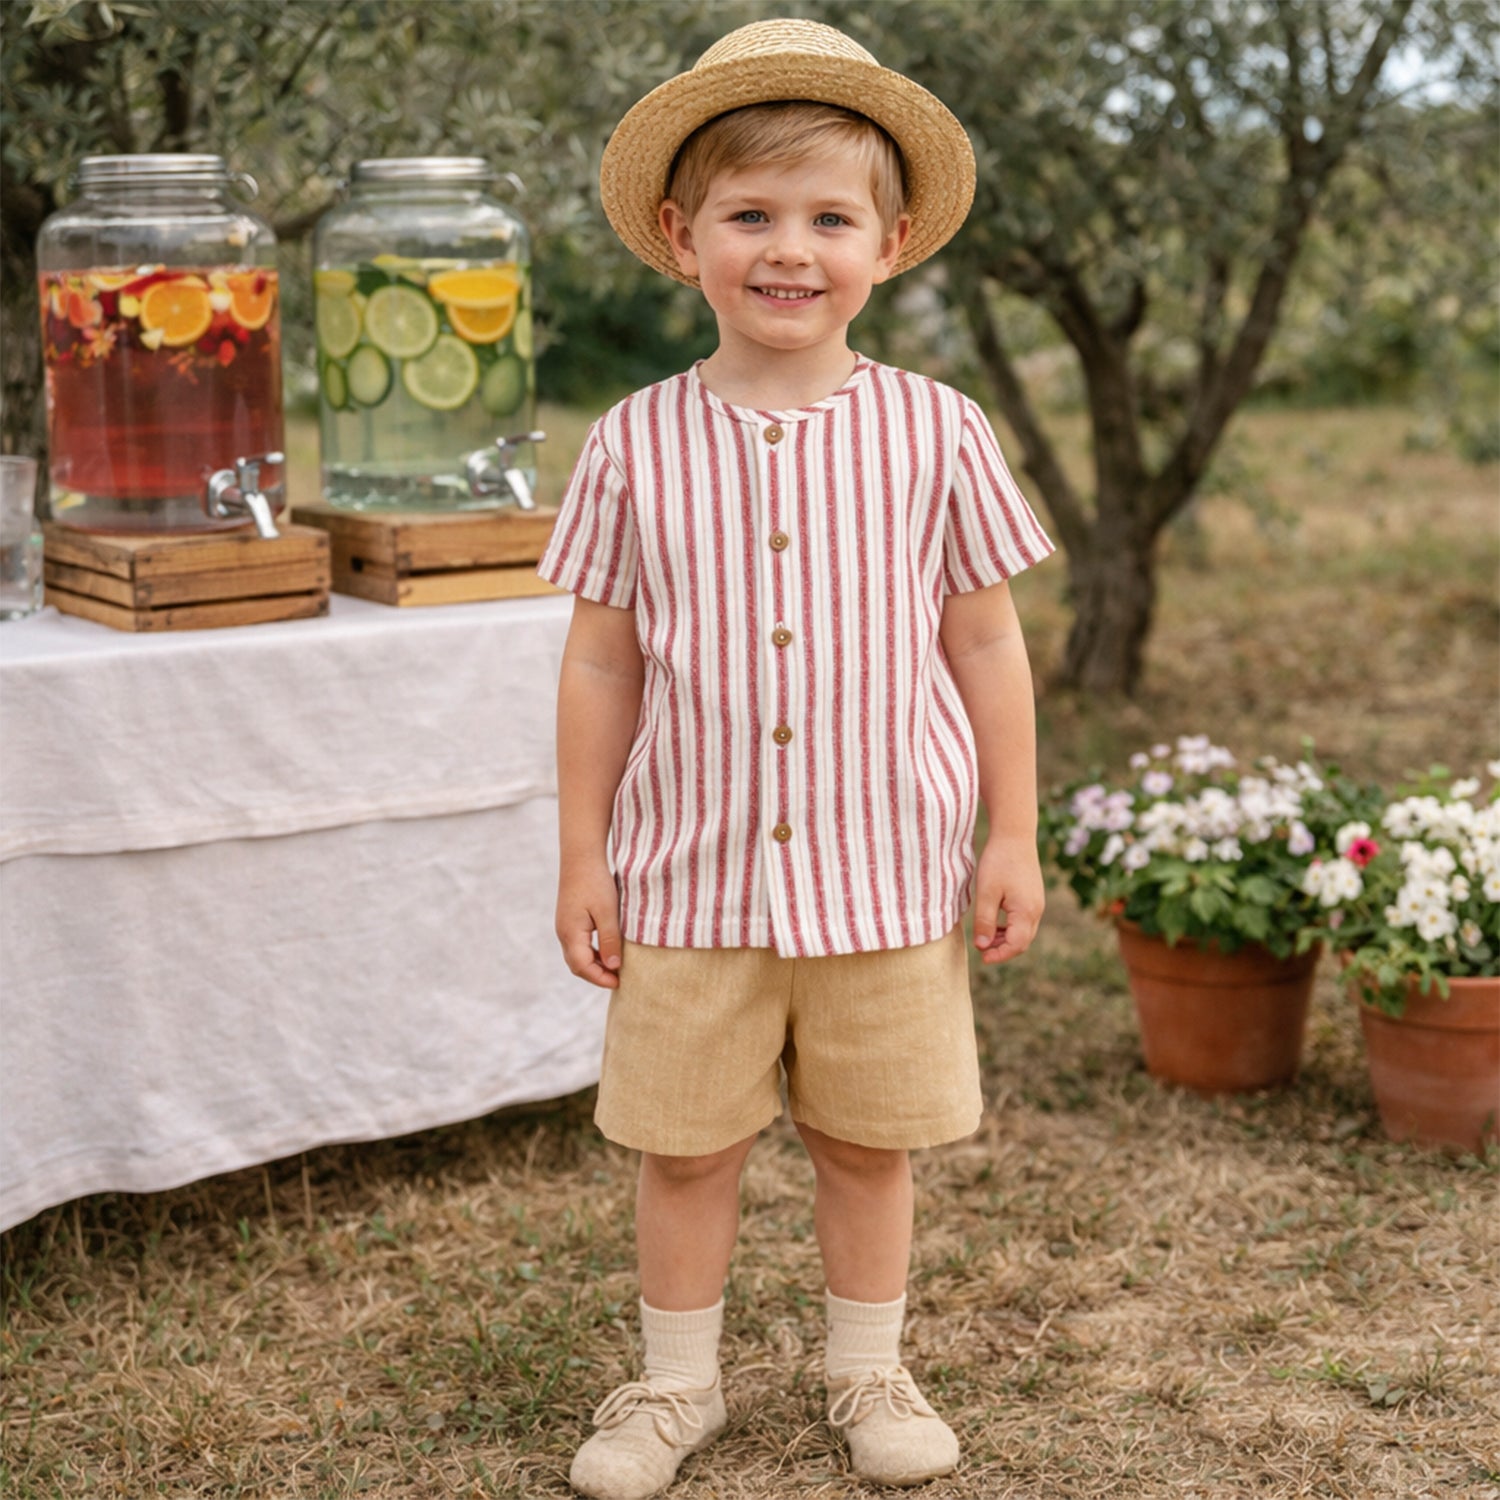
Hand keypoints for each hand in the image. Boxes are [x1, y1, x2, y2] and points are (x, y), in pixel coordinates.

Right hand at [556, 857, 623, 988]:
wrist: (581, 857)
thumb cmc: (595, 882)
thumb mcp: (607, 912)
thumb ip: (610, 940)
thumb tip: (614, 967)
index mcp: (570, 933)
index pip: (582, 967)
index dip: (600, 978)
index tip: (620, 982)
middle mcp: (563, 933)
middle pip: (577, 966)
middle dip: (597, 976)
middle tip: (619, 979)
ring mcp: (564, 927)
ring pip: (577, 956)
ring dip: (594, 965)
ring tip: (616, 968)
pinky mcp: (569, 921)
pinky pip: (578, 946)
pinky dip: (592, 954)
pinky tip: (607, 951)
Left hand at [972, 835, 1044, 964]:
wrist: (1015, 835)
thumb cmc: (999, 861)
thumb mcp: (986, 892)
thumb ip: (984, 921)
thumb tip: (983, 946)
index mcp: (1026, 911)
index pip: (1016, 945)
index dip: (999, 955)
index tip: (982, 957)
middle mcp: (1036, 910)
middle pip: (1022, 942)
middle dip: (1002, 949)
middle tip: (981, 949)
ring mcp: (1037, 903)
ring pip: (1024, 932)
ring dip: (1006, 939)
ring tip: (985, 936)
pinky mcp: (1033, 897)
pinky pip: (1024, 921)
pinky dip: (1010, 927)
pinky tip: (994, 922)